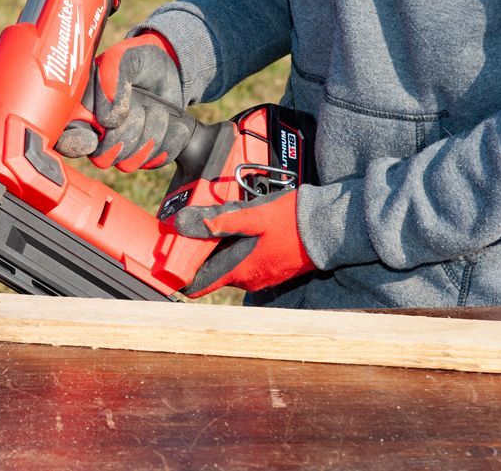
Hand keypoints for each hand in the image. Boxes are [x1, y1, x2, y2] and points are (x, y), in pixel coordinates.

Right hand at [56, 32, 189, 171]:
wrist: (170, 67)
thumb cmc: (138, 60)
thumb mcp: (123, 58)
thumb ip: (111, 78)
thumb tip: (108, 117)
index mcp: (81, 111)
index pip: (65, 139)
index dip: (75, 144)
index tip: (93, 135)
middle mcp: (97, 135)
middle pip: (102, 158)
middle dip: (127, 133)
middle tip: (140, 106)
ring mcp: (122, 148)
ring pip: (129, 163)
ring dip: (150, 135)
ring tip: (158, 110)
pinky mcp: (146, 155)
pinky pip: (155, 162)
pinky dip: (169, 142)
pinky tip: (175, 124)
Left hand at [174, 189, 316, 294]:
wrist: (330, 228)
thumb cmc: (292, 221)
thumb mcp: (251, 216)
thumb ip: (219, 222)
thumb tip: (188, 225)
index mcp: (239, 271)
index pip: (199, 285)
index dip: (182, 273)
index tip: (170, 260)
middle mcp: (250, 281)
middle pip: (214, 272)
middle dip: (203, 254)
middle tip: (193, 230)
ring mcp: (264, 278)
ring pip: (232, 266)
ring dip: (222, 250)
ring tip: (219, 225)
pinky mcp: (275, 270)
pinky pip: (249, 263)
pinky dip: (240, 250)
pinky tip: (244, 230)